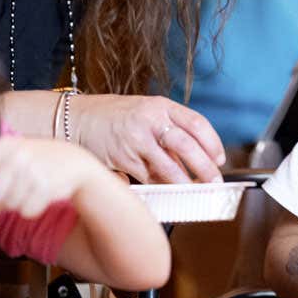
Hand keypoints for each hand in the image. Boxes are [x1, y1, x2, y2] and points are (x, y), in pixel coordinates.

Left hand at [0, 136, 101, 215]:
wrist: (75, 163)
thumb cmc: (39, 160)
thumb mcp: (15, 154)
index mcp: (5, 145)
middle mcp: (18, 156)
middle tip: (11, 193)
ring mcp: (33, 171)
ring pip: (9, 204)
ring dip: (17, 204)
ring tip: (30, 190)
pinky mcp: (46, 187)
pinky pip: (26, 211)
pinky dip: (31, 209)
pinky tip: (40, 196)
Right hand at [69, 94, 225, 182]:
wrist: (78, 118)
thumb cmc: (115, 117)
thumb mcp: (146, 112)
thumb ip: (169, 130)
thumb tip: (196, 158)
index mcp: (161, 106)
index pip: (197, 124)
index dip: (213, 144)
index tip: (220, 160)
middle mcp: (150, 120)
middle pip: (187, 146)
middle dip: (205, 168)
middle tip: (214, 182)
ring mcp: (136, 140)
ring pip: (168, 167)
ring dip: (184, 183)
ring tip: (194, 191)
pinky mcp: (123, 159)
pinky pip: (148, 178)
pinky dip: (160, 186)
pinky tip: (166, 190)